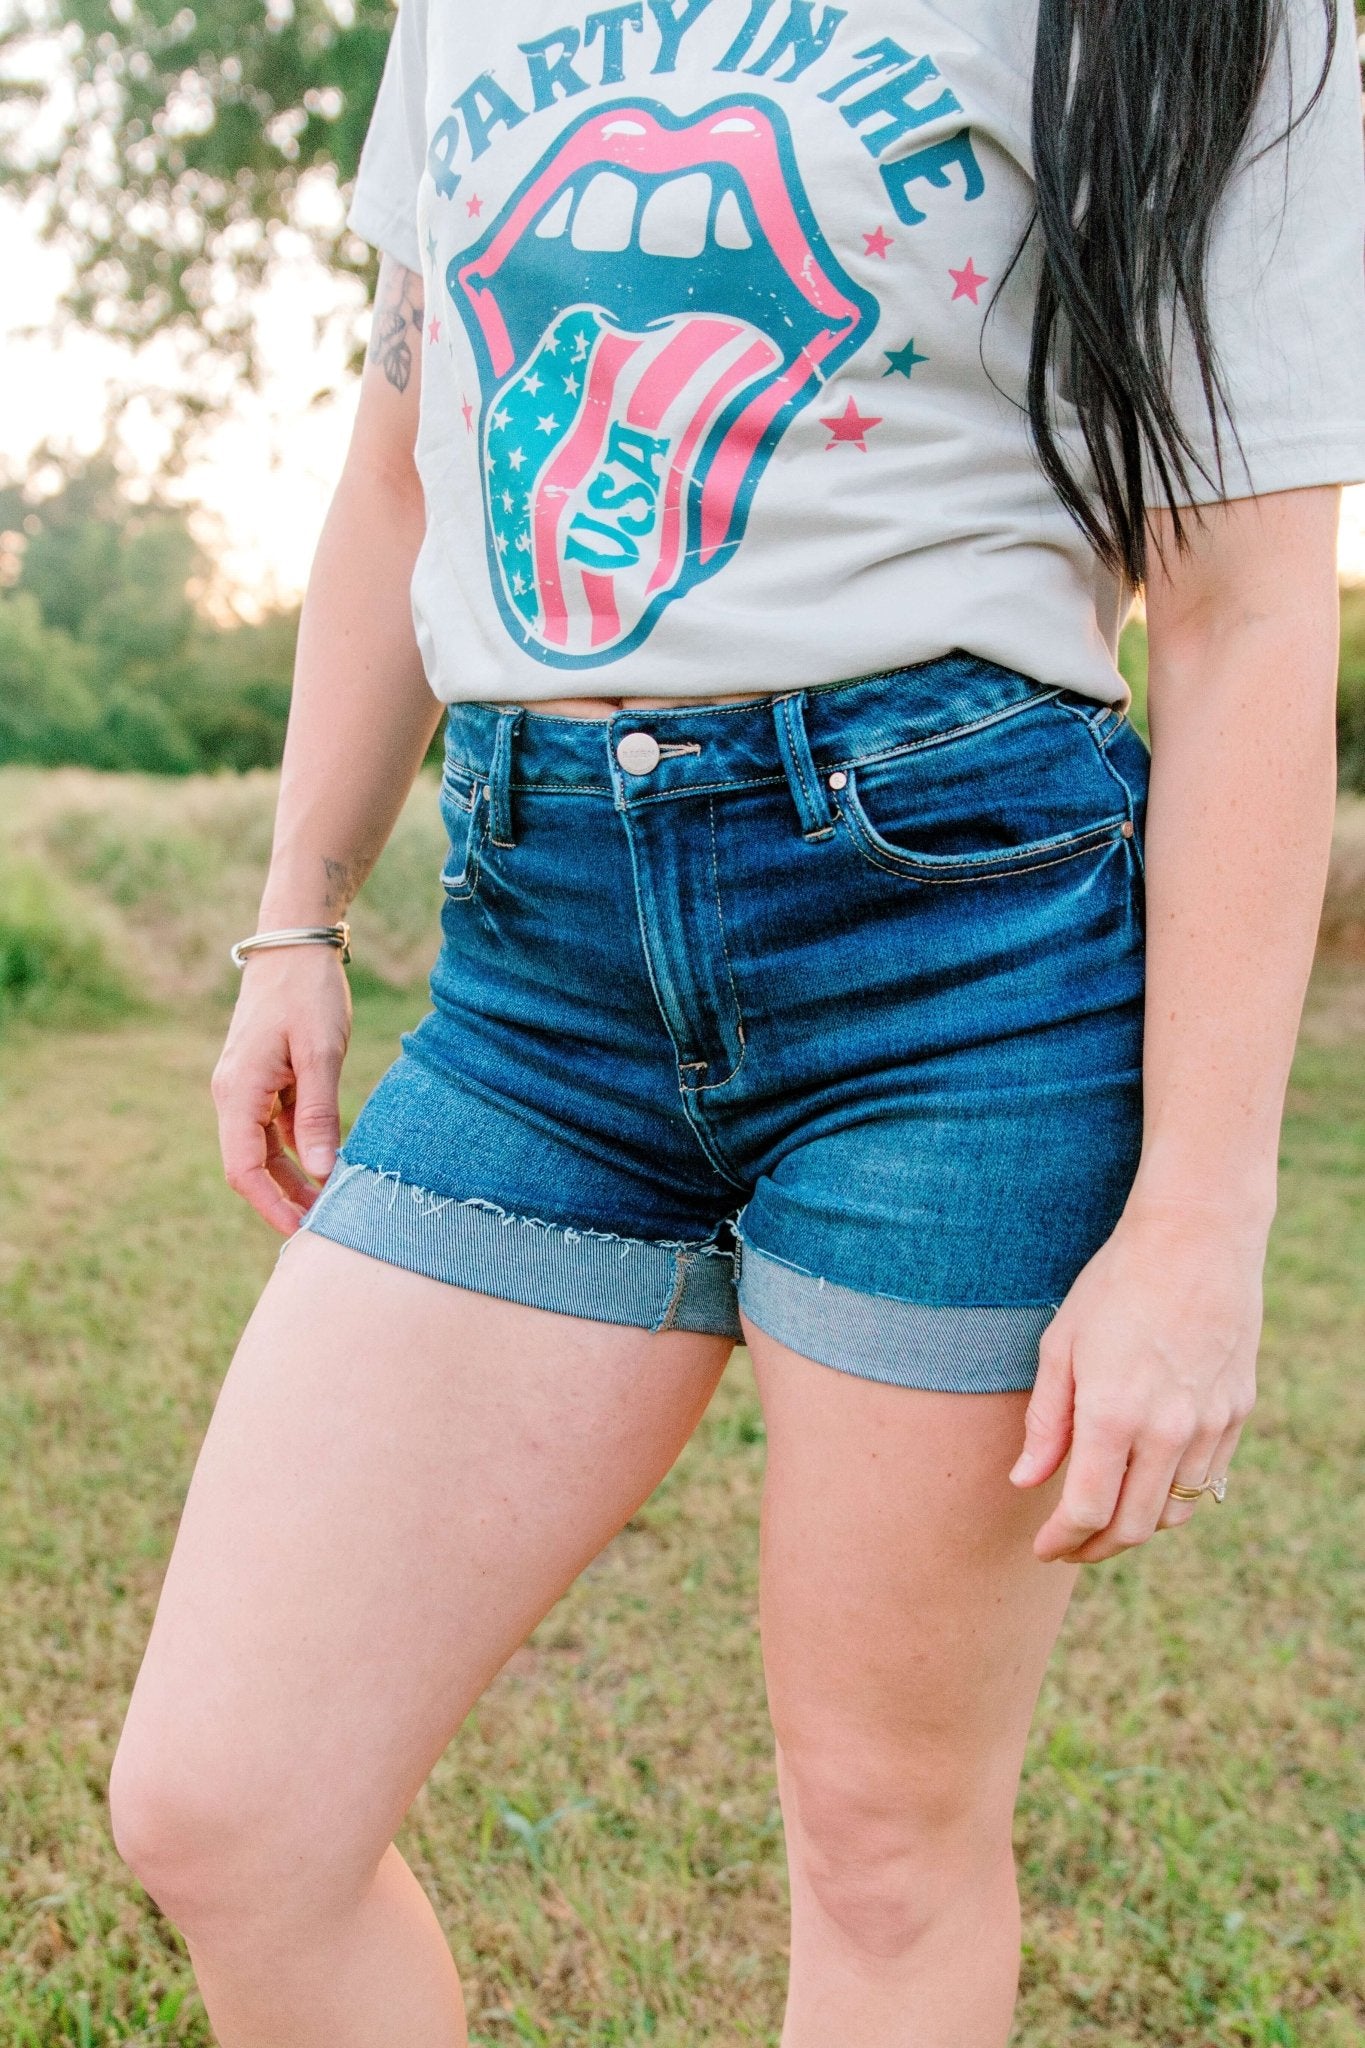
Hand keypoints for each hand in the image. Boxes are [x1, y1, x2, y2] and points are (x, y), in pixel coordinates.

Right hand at [211, 946, 352, 1235]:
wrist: (294, 943)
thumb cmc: (308, 993)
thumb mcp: (321, 1053)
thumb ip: (319, 1114)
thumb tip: (323, 1172)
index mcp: (238, 1092)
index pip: (243, 1169)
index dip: (270, 1204)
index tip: (302, 1230)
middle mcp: (233, 1094)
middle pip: (251, 1164)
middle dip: (285, 1197)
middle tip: (327, 1224)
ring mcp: (247, 1087)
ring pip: (265, 1147)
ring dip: (294, 1175)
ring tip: (331, 1200)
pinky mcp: (265, 1078)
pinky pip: (276, 1125)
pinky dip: (299, 1147)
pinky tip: (328, 1161)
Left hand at [1009, 1196, 1262, 1562]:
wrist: (1195, 1240)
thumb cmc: (1116, 1284)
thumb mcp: (1061, 1345)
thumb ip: (1046, 1422)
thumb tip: (1025, 1481)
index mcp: (1113, 1415)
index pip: (1086, 1511)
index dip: (1061, 1541)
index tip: (1043, 1548)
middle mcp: (1166, 1431)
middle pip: (1133, 1527)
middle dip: (1095, 1548)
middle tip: (1069, 1547)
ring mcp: (1208, 1425)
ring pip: (1175, 1512)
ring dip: (1136, 1527)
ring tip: (1105, 1517)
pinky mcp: (1235, 1413)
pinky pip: (1207, 1481)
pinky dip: (1174, 1497)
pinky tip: (1147, 1483)